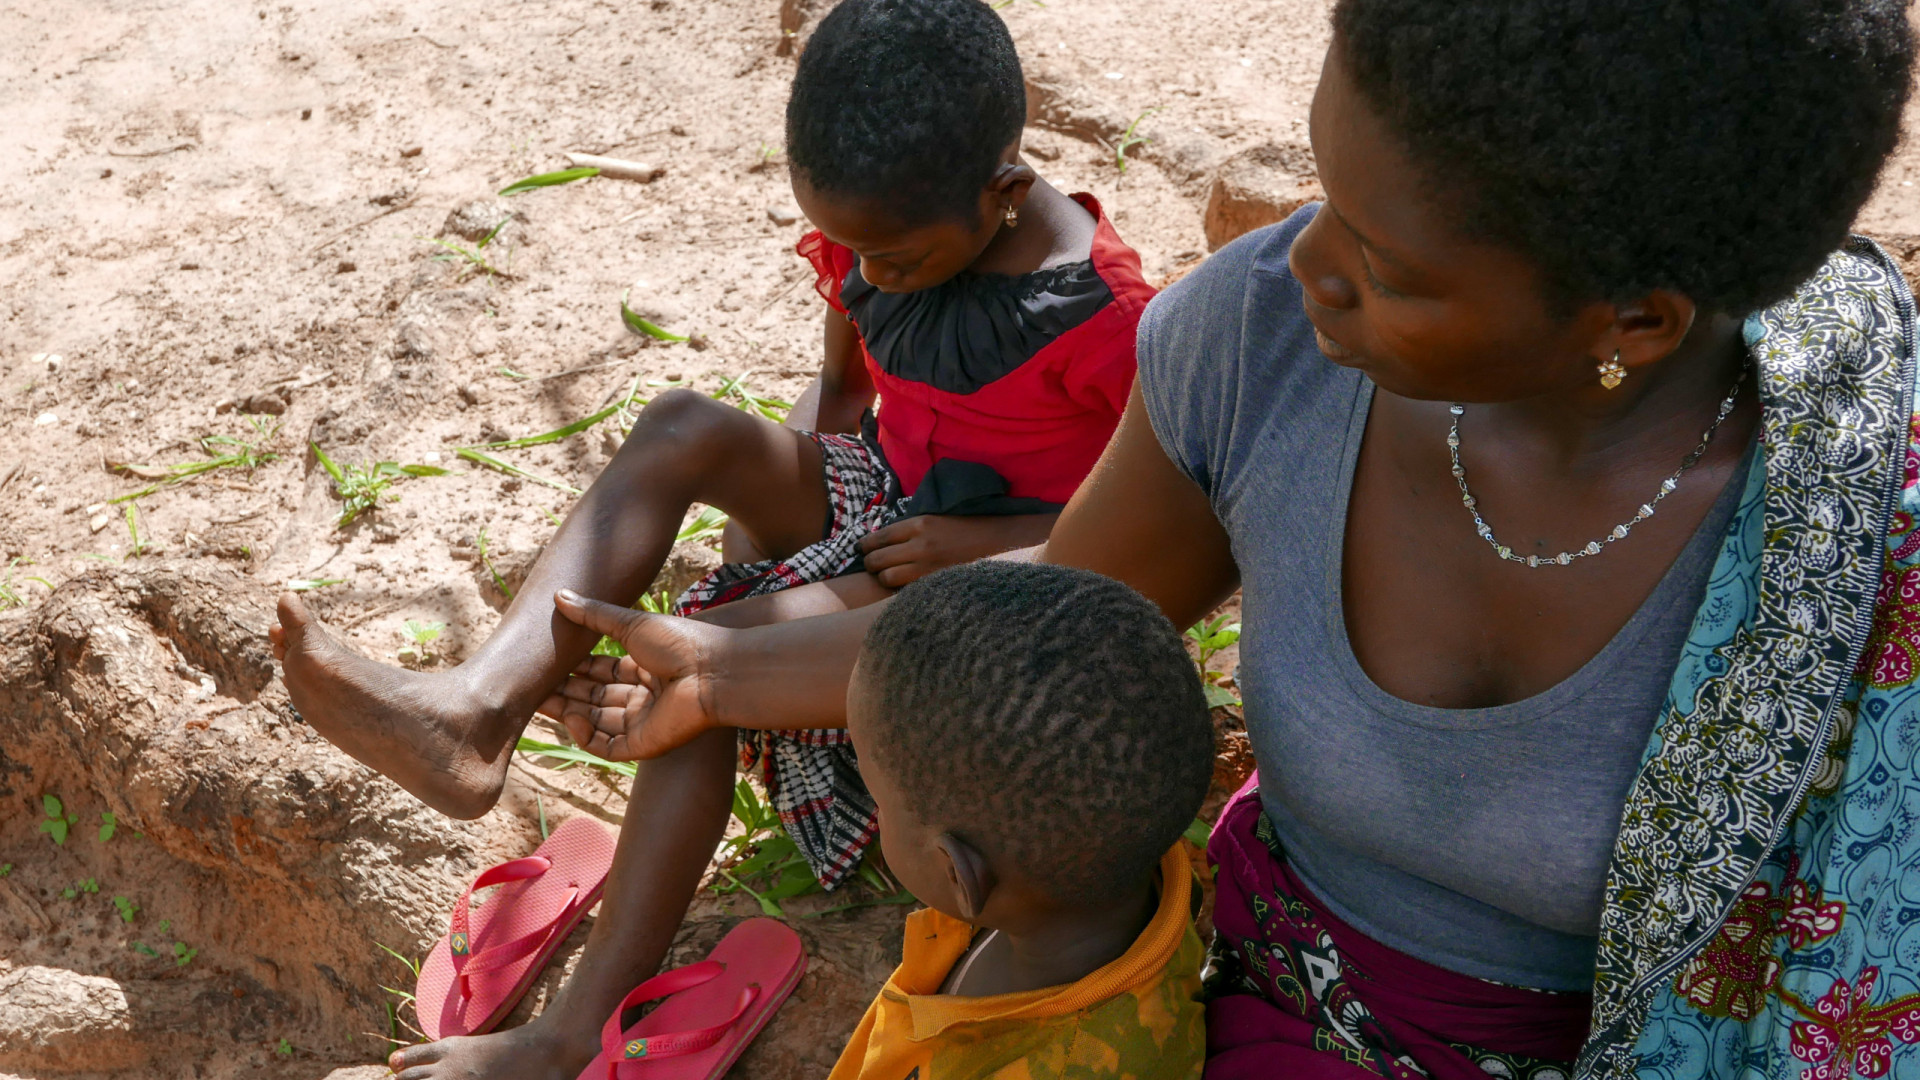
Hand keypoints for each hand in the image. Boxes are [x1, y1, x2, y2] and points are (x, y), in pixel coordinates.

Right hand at [536, 589, 725, 759]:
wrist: (713, 671)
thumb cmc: (681, 642)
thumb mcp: (632, 624)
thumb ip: (594, 615)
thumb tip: (558, 595)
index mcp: (644, 668)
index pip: (601, 672)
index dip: (575, 669)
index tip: (547, 664)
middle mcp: (643, 697)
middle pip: (594, 698)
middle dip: (564, 693)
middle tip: (532, 687)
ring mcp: (644, 722)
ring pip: (596, 722)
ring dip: (568, 713)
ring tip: (540, 701)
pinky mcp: (645, 745)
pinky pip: (608, 746)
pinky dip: (587, 736)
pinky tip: (572, 719)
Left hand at [857, 513, 1057, 587]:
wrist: (1001, 544)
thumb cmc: (969, 530)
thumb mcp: (938, 519)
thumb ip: (912, 529)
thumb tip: (884, 539)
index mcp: (920, 524)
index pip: (879, 536)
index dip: (865, 545)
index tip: (860, 550)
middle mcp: (920, 545)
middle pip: (877, 559)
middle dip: (870, 564)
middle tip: (871, 565)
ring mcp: (927, 567)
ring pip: (887, 578)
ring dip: (884, 578)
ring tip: (887, 577)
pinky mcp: (935, 584)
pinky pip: (904, 591)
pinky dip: (899, 590)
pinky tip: (902, 588)